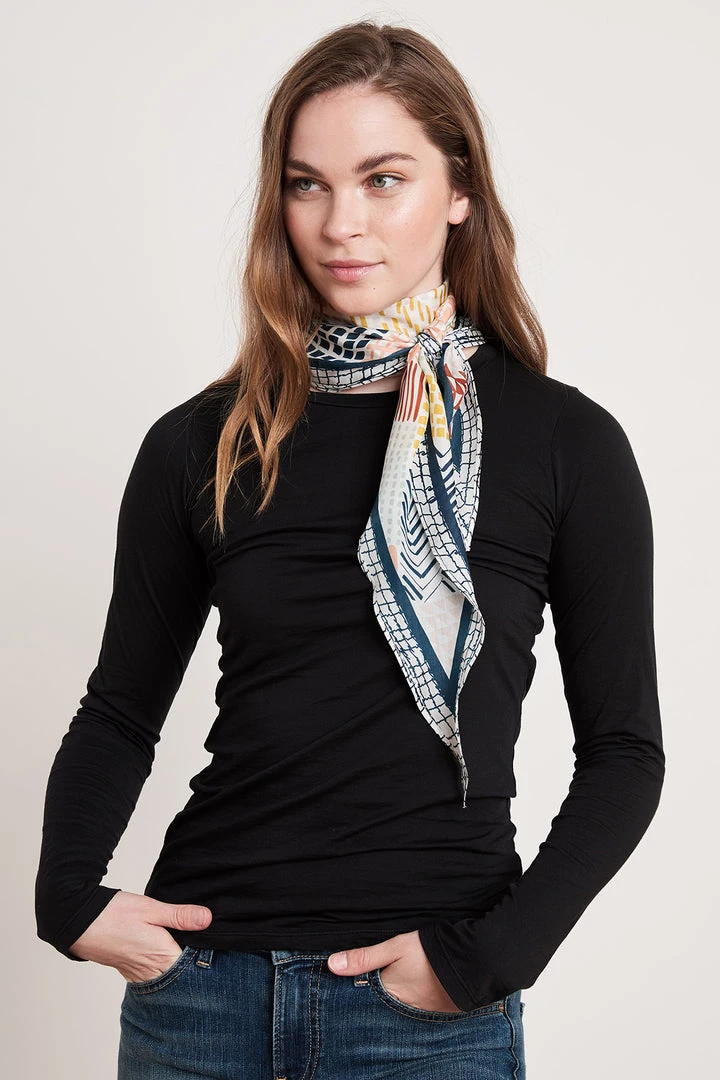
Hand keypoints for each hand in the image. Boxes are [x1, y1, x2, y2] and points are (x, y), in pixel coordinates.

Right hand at [68, 890, 212, 983]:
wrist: (78, 922)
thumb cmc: (114, 914)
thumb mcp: (151, 909)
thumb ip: (180, 916)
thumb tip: (207, 919)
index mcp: (161, 956)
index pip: (193, 967)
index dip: (205, 958)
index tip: (215, 946)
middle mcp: (150, 971)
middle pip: (181, 977)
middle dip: (193, 967)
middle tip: (204, 949)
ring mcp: (137, 974)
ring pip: (165, 978)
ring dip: (176, 969)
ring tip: (188, 954)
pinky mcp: (128, 971)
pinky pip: (151, 976)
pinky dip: (161, 970)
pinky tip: (165, 957)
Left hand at [328, 930, 462, 1012]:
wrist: (473, 960)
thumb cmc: (430, 951)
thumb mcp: (395, 947)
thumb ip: (364, 958)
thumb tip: (332, 965)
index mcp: (390, 994)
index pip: (364, 1001)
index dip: (354, 997)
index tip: (342, 995)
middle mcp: (404, 1010)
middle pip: (381, 1010)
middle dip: (372, 1006)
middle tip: (363, 999)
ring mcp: (423, 1015)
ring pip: (399, 1013)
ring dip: (392, 1007)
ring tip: (388, 998)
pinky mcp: (439, 1014)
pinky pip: (417, 1016)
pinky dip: (410, 1009)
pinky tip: (410, 999)